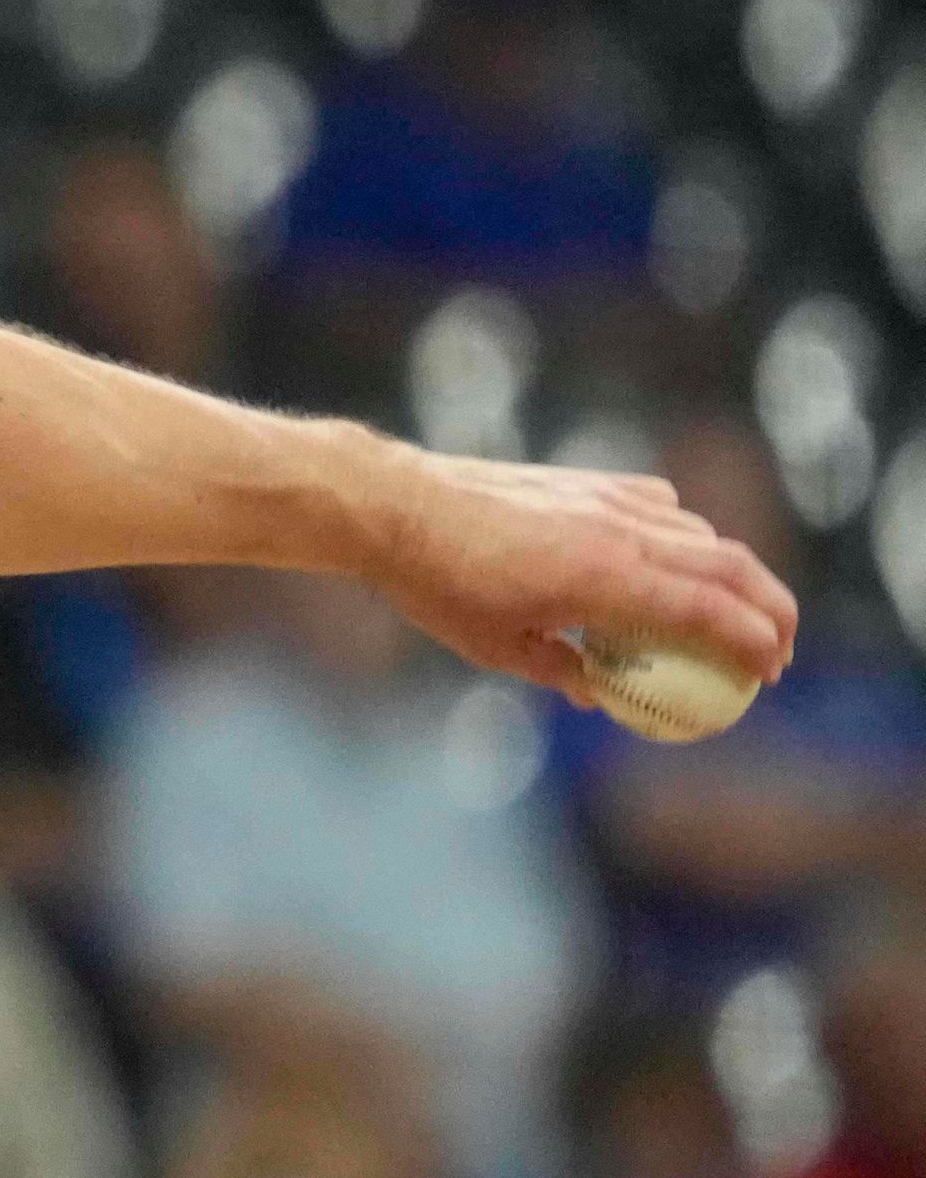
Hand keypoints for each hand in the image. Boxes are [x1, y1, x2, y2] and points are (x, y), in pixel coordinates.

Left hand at [364, 449, 796, 703]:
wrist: (398, 505)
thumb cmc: (440, 585)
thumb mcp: (498, 649)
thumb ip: (560, 672)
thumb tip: (599, 696)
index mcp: (605, 579)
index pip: (709, 612)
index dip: (753, 643)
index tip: (770, 673)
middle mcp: (621, 532)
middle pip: (730, 567)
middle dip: (772, 610)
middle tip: (778, 651)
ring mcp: (608, 499)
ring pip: (701, 536)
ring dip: (733, 576)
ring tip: (736, 614)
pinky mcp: (591, 481)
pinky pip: (663, 508)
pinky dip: (686, 538)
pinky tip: (675, 563)